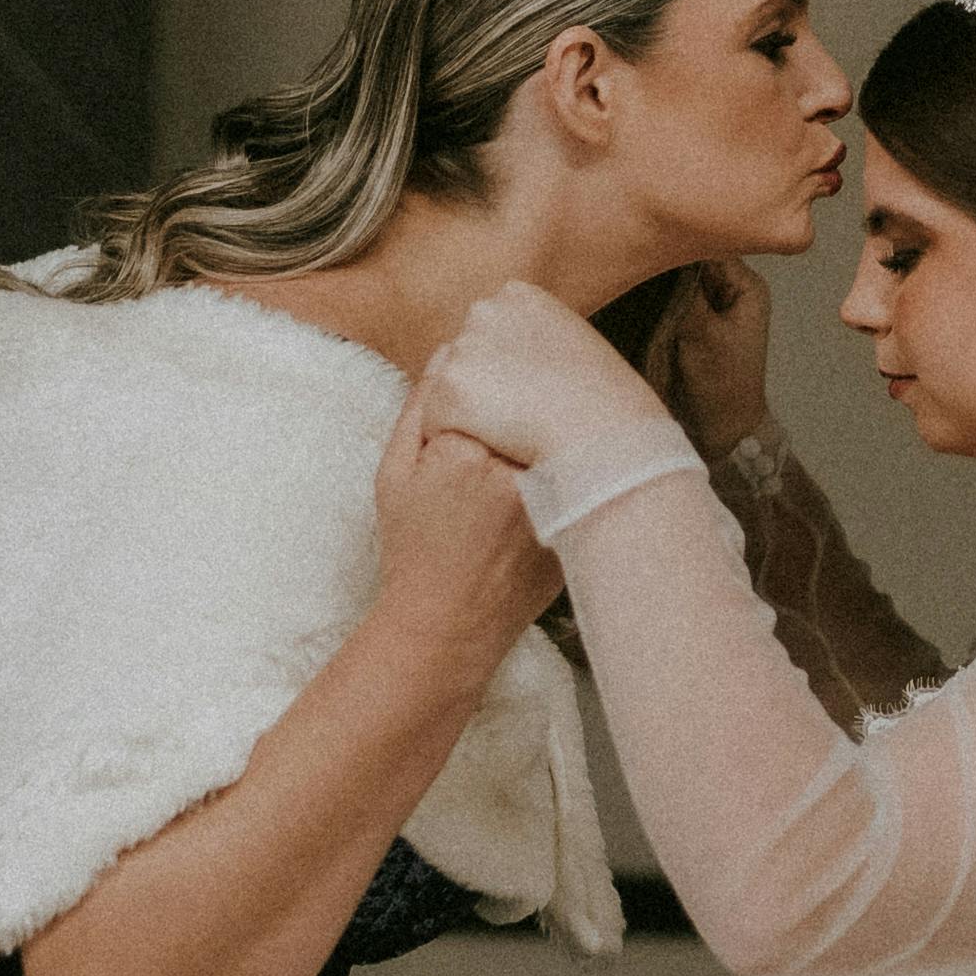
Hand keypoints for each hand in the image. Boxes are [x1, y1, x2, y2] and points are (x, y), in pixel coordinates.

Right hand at [369, 391, 559, 683]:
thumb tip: (453, 350)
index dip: (490, 373)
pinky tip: (561, 457)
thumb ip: (419, 407)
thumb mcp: (394, 473)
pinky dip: (575, 454)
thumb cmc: (414, 549)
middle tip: (528, 376)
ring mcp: (551, 496)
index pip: (490, 380)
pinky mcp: (574, 516)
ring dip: (558, 417)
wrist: (448, 625)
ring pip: (564, 429)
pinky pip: (580, 465)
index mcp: (463, 451)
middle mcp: (514, 470)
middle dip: (530, 388)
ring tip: (540, 422)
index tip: (487, 366)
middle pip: (534, 399)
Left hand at [416, 277, 663, 475]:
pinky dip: (458, 441)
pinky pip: (434, 425)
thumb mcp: (576, 343)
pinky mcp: (449, 391)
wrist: (606, 432)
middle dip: (481, 389)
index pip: (486, 334)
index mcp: (517, 294)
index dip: (505, 371)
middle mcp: (484, 310)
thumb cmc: (605, 400)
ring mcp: (464, 349)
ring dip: (469, 415)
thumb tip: (512, 358)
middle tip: (523, 413)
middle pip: (461, 359)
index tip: (535, 390)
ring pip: (445, 392)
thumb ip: (536, 338)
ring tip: (515, 428)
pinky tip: (499, 443)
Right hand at [644, 256, 773, 456]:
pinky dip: (656, 291)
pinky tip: (634, 285)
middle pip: (695, 255)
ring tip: (630, 263)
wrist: (721, 430)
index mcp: (745, 286)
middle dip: (666, 253)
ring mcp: (712, 303)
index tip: (648, 231)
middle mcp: (731, 288)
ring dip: (658, 273)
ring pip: (680, 274)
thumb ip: (685, 292)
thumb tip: (662, 253)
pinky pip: (673, 293)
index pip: (711, 244)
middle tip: (633, 246)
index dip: (680, 237)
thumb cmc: (721, 386)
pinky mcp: (694, 318)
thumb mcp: (701, 334)